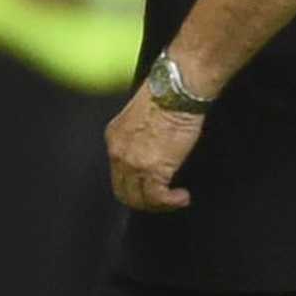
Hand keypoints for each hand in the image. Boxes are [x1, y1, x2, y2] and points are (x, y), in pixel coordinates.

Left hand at [105, 84, 200, 211]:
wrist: (176, 90)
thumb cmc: (167, 95)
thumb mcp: (143, 117)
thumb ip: (142, 136)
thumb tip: (154, 150)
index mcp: (114, 138)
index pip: (118, 173)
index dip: (136, 185)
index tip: (152, 186)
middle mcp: (118, 153)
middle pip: (124, 191)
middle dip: (144, 200)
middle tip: (163, 200)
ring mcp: (133, 163)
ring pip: (138, 200)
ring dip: (158, 205)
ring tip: (175, 200)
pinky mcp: (152, 170)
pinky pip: (157, 198)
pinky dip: (170, 202)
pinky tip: (181, 197)